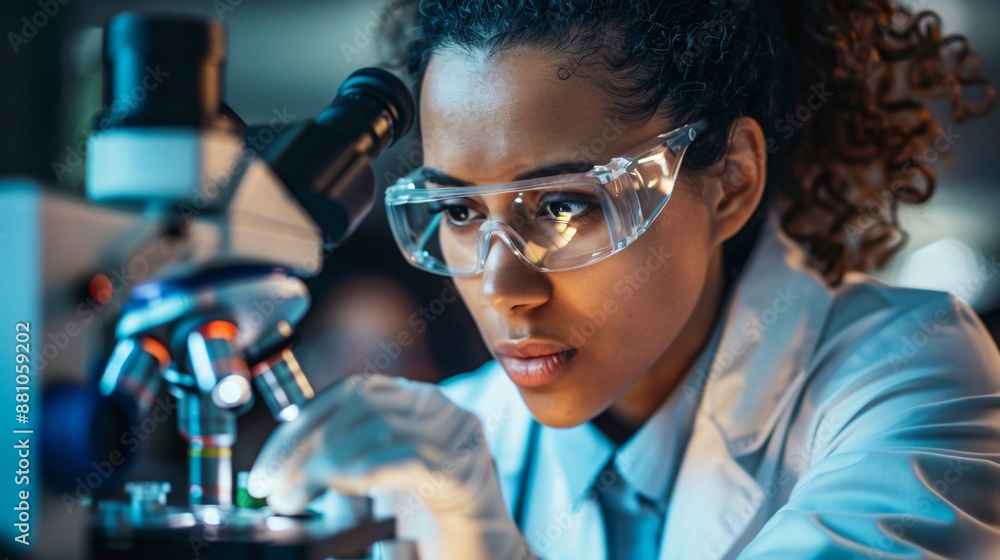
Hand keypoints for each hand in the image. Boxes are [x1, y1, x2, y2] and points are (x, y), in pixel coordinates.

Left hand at [248, 373, 533, 558]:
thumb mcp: (378, 489)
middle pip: (359, 405)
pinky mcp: (464, 473)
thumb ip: (343, 469)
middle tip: (275, 489)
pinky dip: (362, 472)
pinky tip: (339, 488)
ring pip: (377, 427)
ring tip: (296, 498)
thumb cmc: (434, 531)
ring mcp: (457, 437)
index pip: (351, 391)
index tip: (268, 466)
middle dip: (304, 446)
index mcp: (419, 405)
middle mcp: (441, 410)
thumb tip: (285, 471)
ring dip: (323, 464)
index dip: (302, 423)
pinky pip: (405, 460)